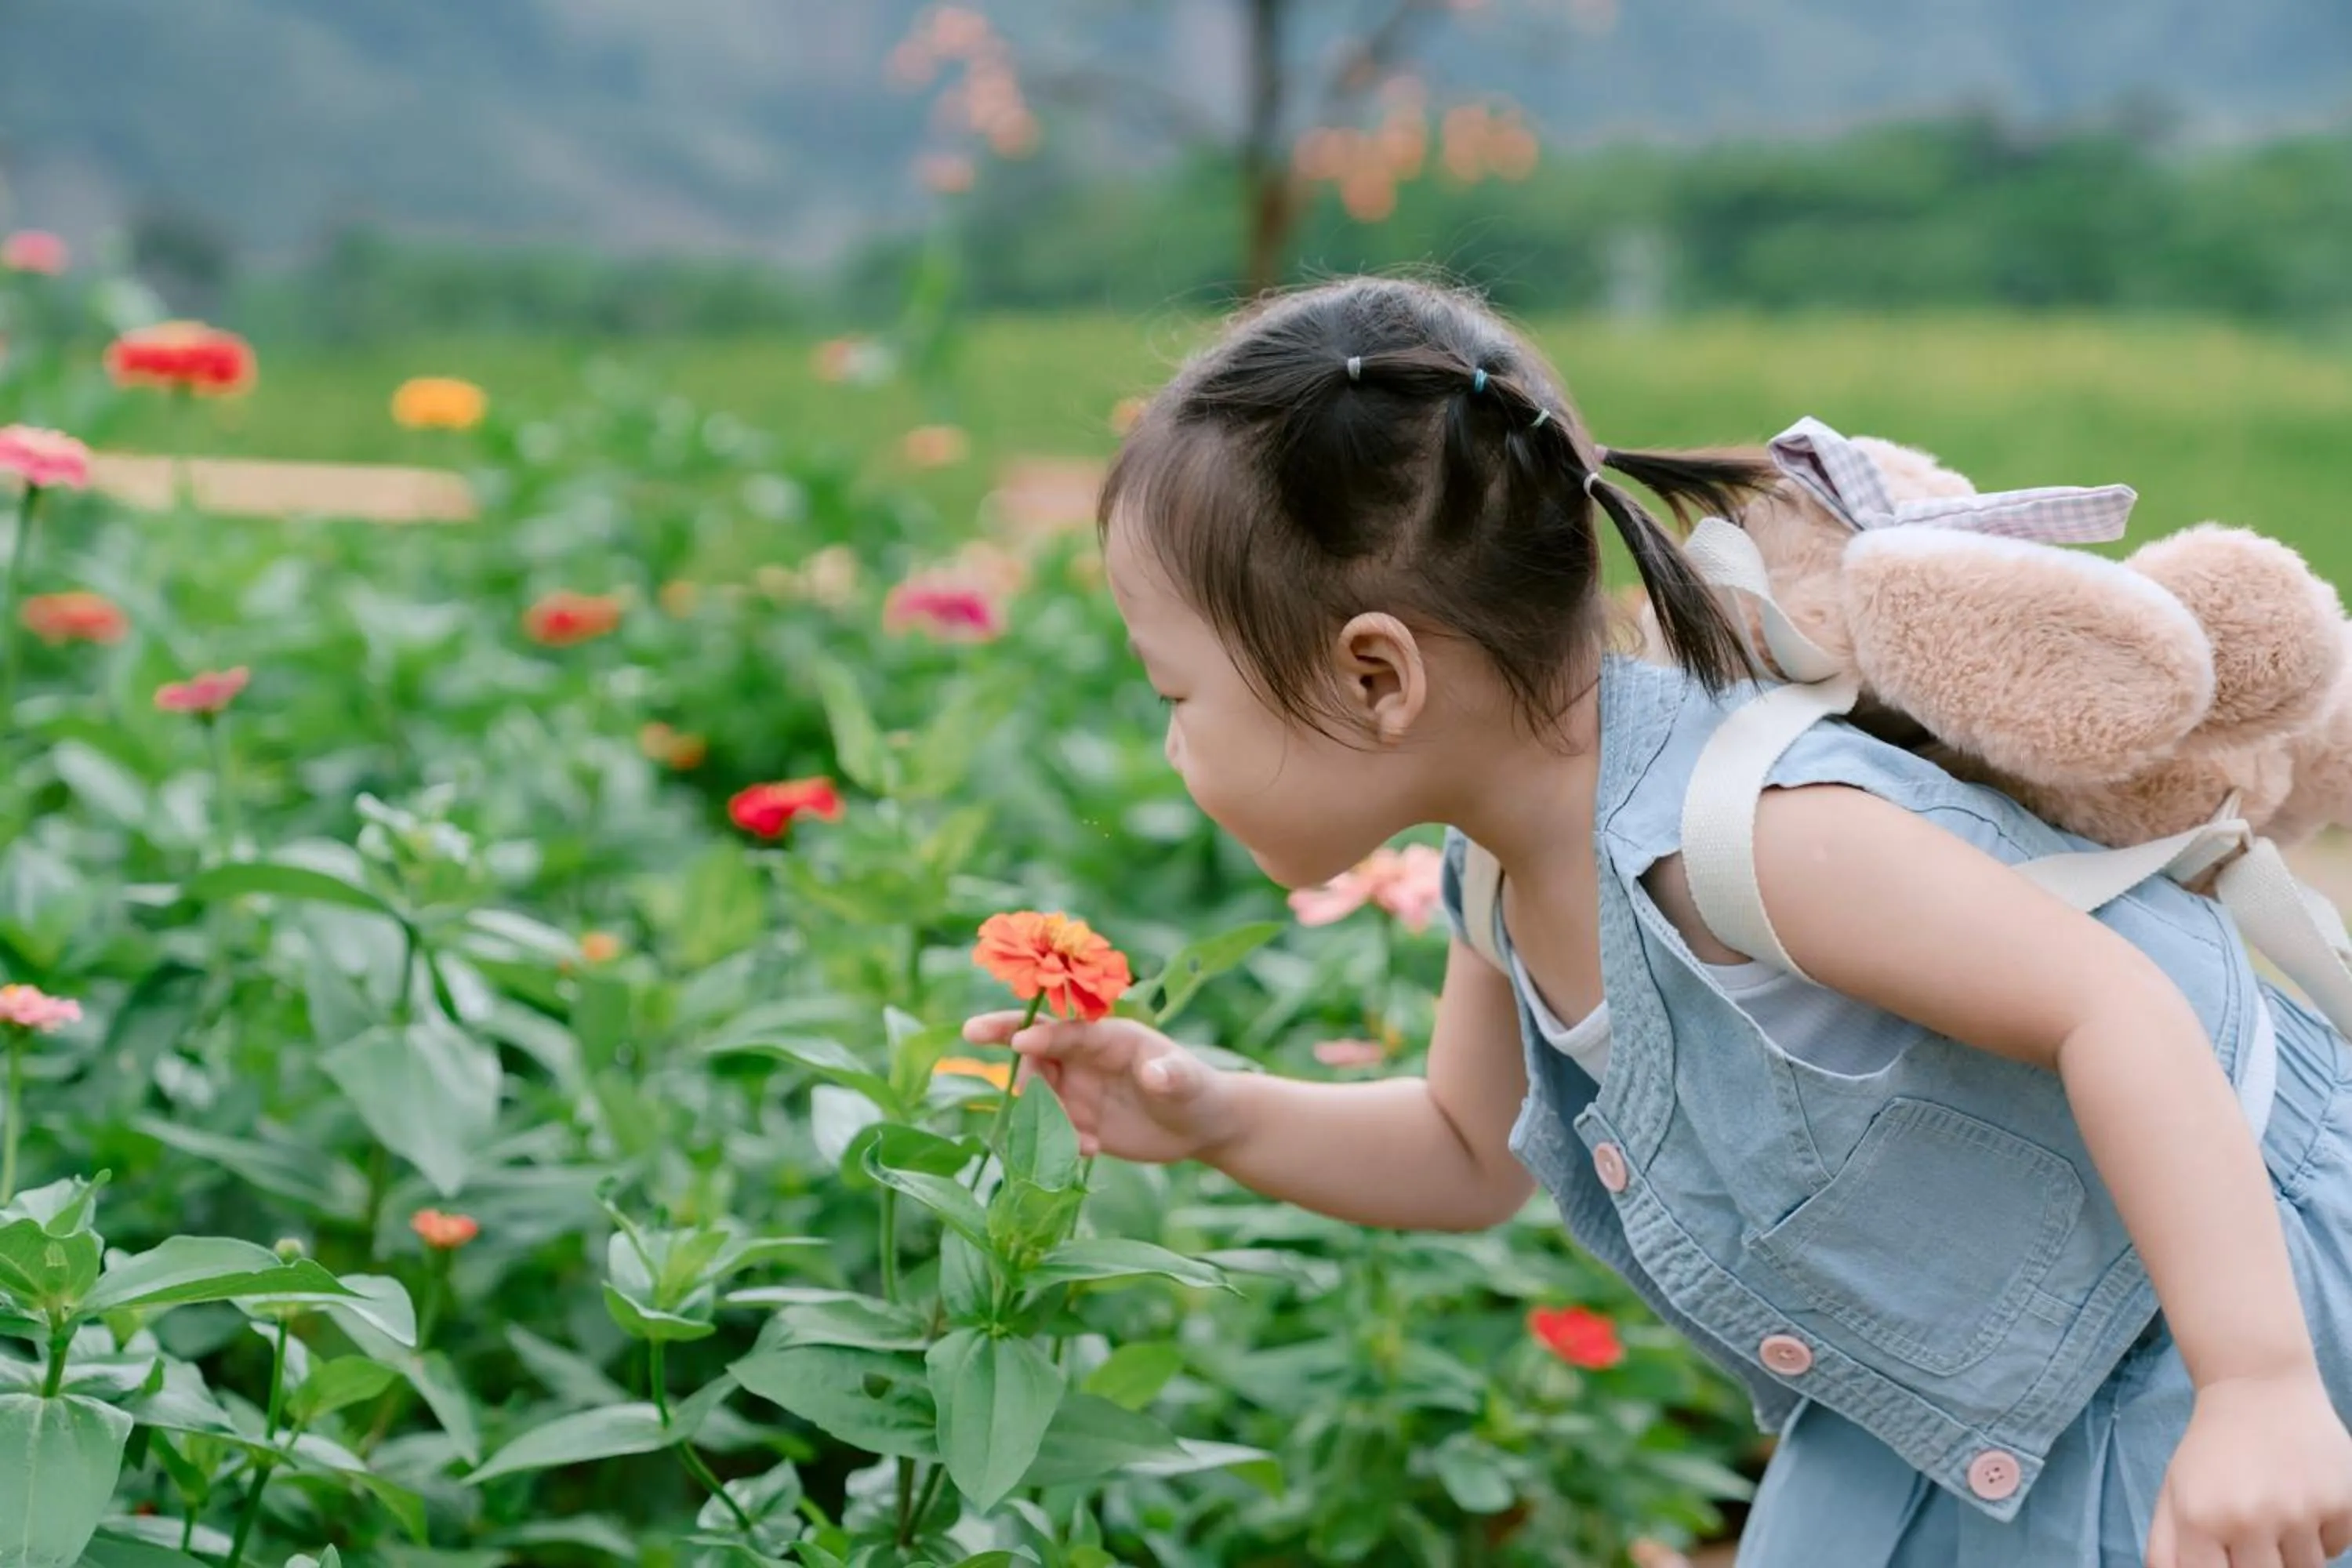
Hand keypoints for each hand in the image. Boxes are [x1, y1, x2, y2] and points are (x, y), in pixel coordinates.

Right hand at [961, 1012, 1241, 1164]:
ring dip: (1041, 1112)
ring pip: (1038, 1090)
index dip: (1043, 1034)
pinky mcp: (1076, 1119)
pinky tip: (1091, 1150)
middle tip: (980, 1043)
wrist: (1199, 1126)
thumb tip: (1156, 1073)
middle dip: (1008, 1043)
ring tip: (1082, 1138)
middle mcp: (1085, 1057)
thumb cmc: (1196, 1090)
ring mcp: (1077, 1087)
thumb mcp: (1187, 1082)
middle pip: (1036, 1046)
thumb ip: (1172, 1075)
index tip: (1018, 1041)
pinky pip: (1050, 1126)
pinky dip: (1059, 1139)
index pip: (1068, 1030)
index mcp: (1109, 1036)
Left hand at [2149, 1368, 2351, 1567]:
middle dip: (2259, 1564)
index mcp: (2200, 1519)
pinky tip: (2303, 1496)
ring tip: (2276, 1510)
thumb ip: (2167, 1552)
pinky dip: (2322, 1535)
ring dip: (2292, 1552)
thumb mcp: (2173, 1494)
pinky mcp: (2343, 1503)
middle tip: (2254, 1532)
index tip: (2231, 1559)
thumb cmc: (2212, 1450)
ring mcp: (2302, 1511)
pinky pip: (2336, 1549)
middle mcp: (2251, 1518)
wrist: (2258, 1387)